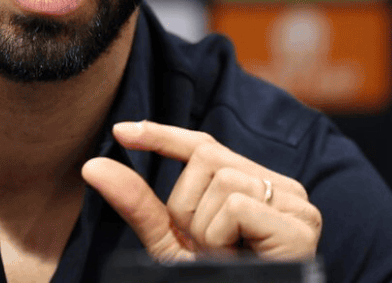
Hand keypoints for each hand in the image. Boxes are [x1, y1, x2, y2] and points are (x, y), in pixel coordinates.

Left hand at [81, 120, 321, 262]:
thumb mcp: (172, 245)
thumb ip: (140, 205)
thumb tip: (92, 166)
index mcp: (259, 189)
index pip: (207, 147)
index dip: (163, 136)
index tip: (120, 131)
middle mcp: (284, 189)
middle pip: (207, 158)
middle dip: (186, 206)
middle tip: (205, 249)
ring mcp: (297, 206)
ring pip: (219, 180)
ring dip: (204, 229)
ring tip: (224, 259)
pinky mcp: (299, 226)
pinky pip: (235, 206)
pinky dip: (220, 238)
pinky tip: (237, 261)